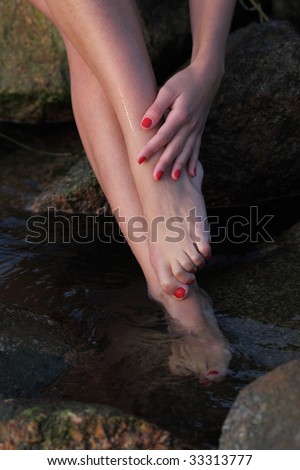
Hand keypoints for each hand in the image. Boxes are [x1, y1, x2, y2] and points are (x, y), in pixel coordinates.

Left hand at [137, 62, 221, 179]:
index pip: (162, 136)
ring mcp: (196, 129)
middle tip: (155, 178)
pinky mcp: (200, 131)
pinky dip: (194, 161)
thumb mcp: (168, 89)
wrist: (208, 77)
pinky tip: (192, 174)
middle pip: (175, 148)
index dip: (151, 148)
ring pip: (187, 151)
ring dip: (179, 166)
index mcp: (181, 116)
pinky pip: (197, 149)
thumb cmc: (184, 81)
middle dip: (165, 163)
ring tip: (173, 179)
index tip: (140, 159)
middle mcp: (190, 125)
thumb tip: (144, 124)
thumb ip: (157, 108)